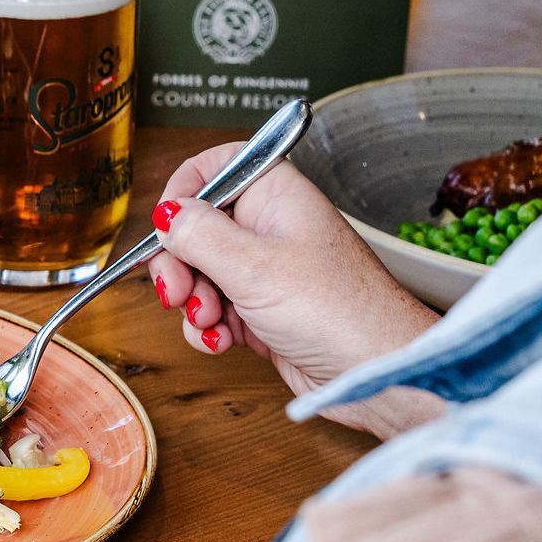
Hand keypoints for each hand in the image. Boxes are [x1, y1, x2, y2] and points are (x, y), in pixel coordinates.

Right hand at [146, 145, 442, 438]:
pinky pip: (214, 310)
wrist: (376, 373)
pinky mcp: (262, 312)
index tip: (166, 226)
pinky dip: (208, 328)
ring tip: (209, 321)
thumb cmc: (339, 312)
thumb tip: (165, 215)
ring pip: (200, 273)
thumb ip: (198, 234)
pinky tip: (223, 342)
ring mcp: (266, 272)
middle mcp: (270, 228)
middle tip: (177, 290)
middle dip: (179, 263)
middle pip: (196, 227)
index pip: (216, 167)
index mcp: (277, 195)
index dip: (184, 193)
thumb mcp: (253, 266)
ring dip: (193, 302)